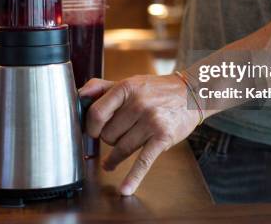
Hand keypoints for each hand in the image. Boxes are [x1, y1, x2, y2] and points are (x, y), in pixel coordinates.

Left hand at [79, 74, 198, 195]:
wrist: (192, 93)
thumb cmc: (157, 90)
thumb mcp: (130, 82)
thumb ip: (101, 87)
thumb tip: (79, 96)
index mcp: (126, 88)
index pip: (96, 113)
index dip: (91, 127)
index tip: (92, 132)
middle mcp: (138, 103)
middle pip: (108, 135)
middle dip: (109, 139)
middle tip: (118, 135)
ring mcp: (151, 121)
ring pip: (121, 149)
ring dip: (116, 156)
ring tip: (113, 160)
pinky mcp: (162, 137)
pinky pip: (143, 161)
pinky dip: (133, 178)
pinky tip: (125, 188)